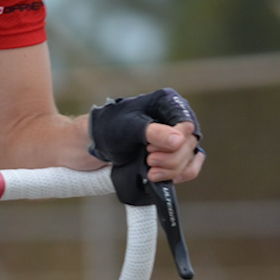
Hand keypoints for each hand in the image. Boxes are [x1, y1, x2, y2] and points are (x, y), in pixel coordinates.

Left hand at [89, 87, 204, 189]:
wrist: (89, 146)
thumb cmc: (105, 129)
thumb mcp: (128, 128)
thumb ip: (153, 132)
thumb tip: (179, 140)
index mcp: (166, 102)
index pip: (186, 124)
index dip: (175, 141)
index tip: (151, 149)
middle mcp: (174, 119)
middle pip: (189, 144)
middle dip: (170, 158)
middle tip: (148, 160)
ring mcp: (174, 138)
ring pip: (189, 158)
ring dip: (172, 170)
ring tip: (150, 172)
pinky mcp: (171, 156)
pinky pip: (188, 168)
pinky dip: (178, 175)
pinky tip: (160, 177)